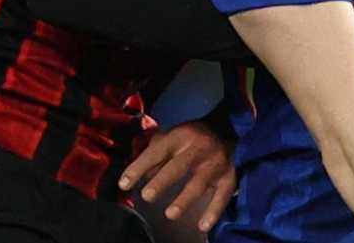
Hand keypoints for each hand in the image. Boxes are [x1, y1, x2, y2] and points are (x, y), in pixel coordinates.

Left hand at [119, 121, 236, 232]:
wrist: (229, 128)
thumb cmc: (193, 136)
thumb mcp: (172, 137)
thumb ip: (154, 155)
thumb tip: (134, 176)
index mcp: (179, 137)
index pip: (156, 152)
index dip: (139, 167)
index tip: (124, 184)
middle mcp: (197, 149)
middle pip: (179, 166)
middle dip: (162, 181)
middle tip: (147, 196)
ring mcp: (215, 163)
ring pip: (200, 182)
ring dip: (185, 199)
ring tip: (170, 214)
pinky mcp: (229, 177)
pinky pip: (222, 195)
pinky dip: (214, 211)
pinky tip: (203, 226)